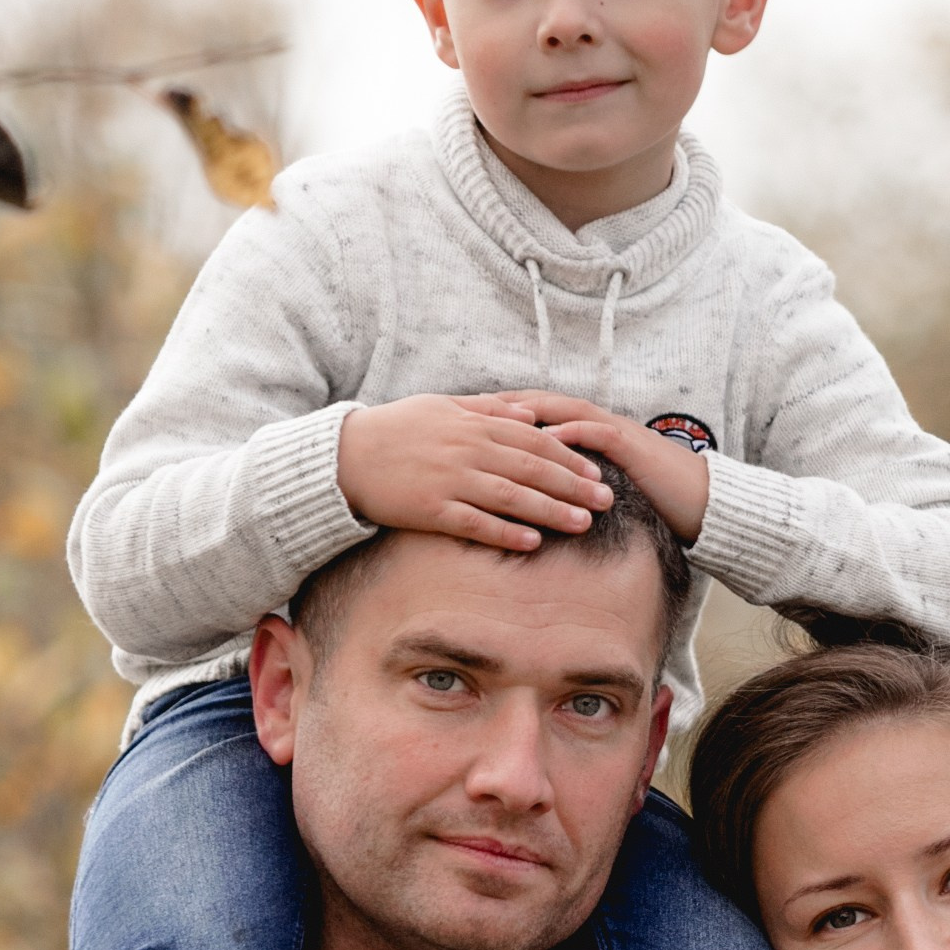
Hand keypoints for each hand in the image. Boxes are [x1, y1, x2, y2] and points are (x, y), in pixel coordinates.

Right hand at [336, 393, 615, 548]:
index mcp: (472, 423)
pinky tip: (532, 543)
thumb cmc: (395, 430)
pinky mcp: (429, 509)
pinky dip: (504, 532)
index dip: (568, 457)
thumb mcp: (441, 406)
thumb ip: (487, 408)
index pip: (533, 439)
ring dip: (550, 511)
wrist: (342, 456)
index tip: (596, 472)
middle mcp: (466, 449)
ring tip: (582, 525)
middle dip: (573, 486)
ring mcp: (448, 479)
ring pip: (510, 496)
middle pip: (531, 468)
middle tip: (607, 502)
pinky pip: (474, 523)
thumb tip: (529, 412)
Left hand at [480, 391, 711, 541]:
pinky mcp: (629, 445)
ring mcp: (611, 430)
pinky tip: (545, 436)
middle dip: (501, 406)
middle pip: (538, 404)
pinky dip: (569, 431)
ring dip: (529, 411)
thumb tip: (524, 499)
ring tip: (494, 415)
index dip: (497, 415)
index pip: (532, 414)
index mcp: (582, 431)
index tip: (461, 419)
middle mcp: (592, 423)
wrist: (699, 501)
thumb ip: (564, 485)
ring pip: (562, 409)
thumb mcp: (594, 490)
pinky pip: (594, 431)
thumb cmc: (647, 500)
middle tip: (465, 409)